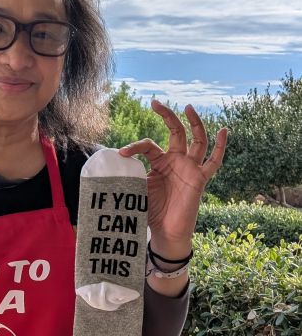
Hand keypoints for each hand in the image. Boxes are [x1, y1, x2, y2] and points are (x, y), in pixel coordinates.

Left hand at [118, 100, 227, 248]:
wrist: (164, 233)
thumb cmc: (150, 212)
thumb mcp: (137, 189)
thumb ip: (129, 174)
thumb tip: (111, 163)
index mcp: (159, 162)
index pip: (148, 144)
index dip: (135, 146)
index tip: (122, 154)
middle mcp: (176, 161)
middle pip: (175, 132)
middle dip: (166, 116)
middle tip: (155, 103)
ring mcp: (189, 168)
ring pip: (196, 140)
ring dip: (194, 123)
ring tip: (187, 107)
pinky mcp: (200, 179)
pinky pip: (214, 162)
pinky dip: (220, 147)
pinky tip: (223, 130)